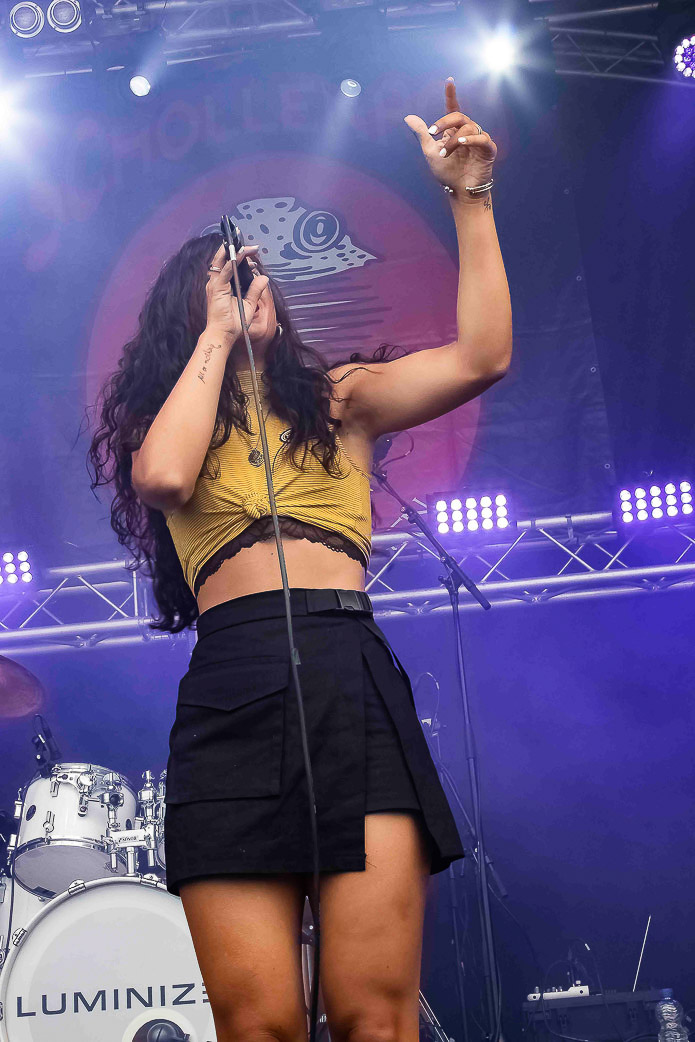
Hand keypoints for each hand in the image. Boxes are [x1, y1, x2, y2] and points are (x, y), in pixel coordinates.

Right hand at [205, 242, 269, 340]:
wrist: (224, 334)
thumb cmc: (234, 322)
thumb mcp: (249, 303)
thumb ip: (255, 290)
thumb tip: (264, 277)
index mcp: (223, 283)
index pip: (230, 263)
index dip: (241, 256)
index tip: (253, 252)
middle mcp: (217, 281)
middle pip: (225, 259)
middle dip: (238, 249)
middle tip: (253, 246)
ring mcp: (215, 283)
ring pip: (223, 260)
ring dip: (236, 251)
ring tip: (249, 247)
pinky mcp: (216, 288)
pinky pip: (225, 271)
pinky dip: (233, 261)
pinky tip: (242, 255)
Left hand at [404, 77, 496, 192]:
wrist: (458, 191)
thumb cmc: (446, 172)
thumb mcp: (430, 151)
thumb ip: (422, 133)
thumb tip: (407, 117)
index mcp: (454, 130)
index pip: (453, 108)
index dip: (451, 95)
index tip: (449, 80)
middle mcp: (467, 131)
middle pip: (458, 116)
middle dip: (443, 122)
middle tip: (432, 134)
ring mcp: (479, 139)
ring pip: (467, 129)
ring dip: (453, 141)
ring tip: (445, 154)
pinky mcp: (489, 150)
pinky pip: (482, 139)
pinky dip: (472, 140)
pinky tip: (462, 143)